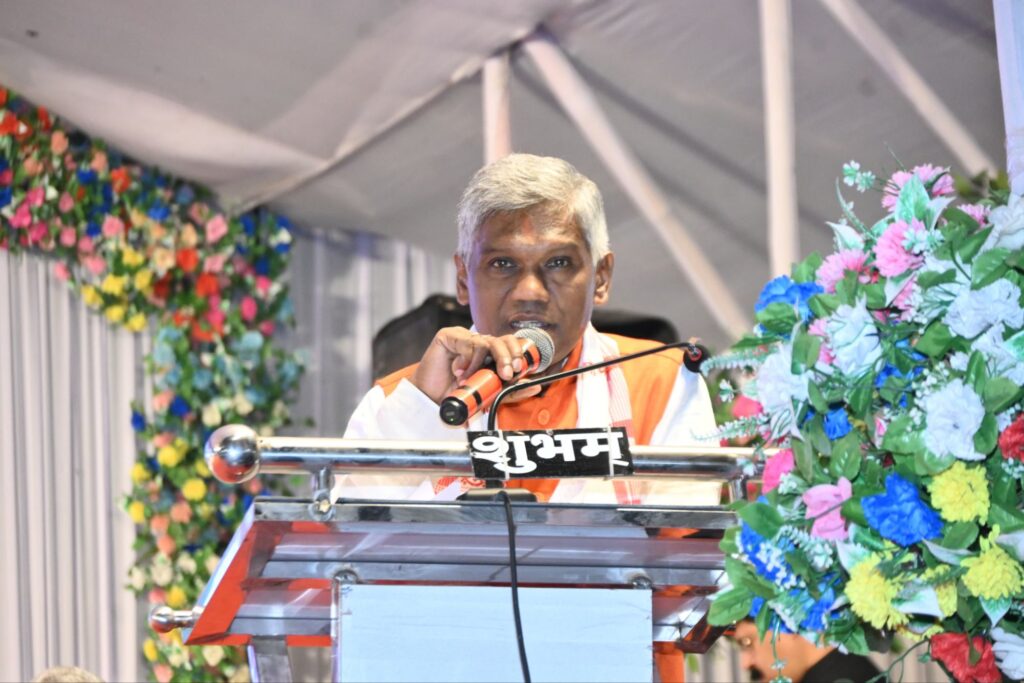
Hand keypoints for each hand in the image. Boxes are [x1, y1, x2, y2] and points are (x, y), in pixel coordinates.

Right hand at [411, 327, 542, 404]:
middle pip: (504, 340)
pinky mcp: (450, 335)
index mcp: (491, 354)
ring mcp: (465, 338)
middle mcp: (480, 344)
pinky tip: (457, 370)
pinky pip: (468, 342)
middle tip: (506, 373)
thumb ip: (510, 391)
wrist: (430, 399)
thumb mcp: (488, 395)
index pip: (512, 345)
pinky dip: (466, 360)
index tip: (519, 370)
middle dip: (508, 356)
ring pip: (487, 342)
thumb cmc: (456, 395)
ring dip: (481, 365)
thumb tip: (534, 387)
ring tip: (468, 379)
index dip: (518, 354)